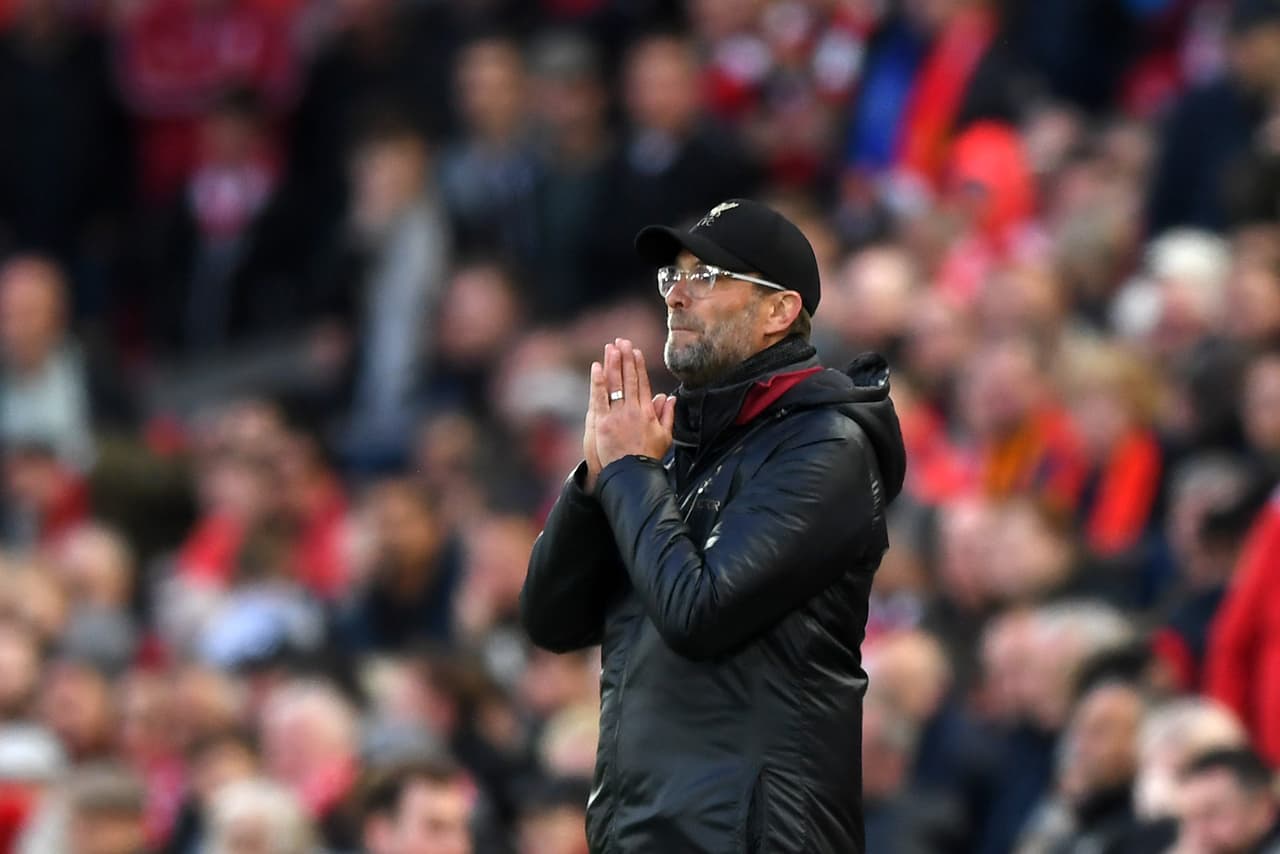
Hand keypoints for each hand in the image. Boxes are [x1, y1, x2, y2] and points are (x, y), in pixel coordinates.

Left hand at [588, 339, 674, 479]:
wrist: (632, 475)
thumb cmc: (648, 457)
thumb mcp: (664, 437)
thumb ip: (667, 415)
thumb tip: (668, 397)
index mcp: (647, 412)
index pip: (642, 383)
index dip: (638, 365)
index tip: (635, 351)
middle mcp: (633, 410)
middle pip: (628, 379)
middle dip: (625, 358)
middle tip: (622, 341)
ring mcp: (617, 415)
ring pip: (615, 384)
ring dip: (612, 364)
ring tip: (610, 347)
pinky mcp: (602, 423)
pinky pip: (599, 398)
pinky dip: (598, 382)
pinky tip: (597, 367)